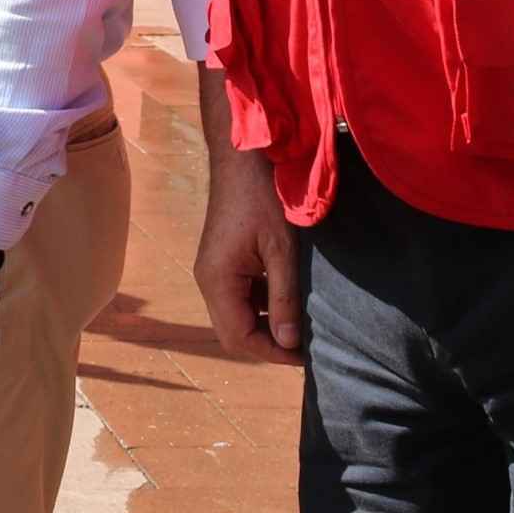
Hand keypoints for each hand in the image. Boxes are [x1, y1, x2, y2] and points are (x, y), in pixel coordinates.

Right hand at [191, 144, 301, 362]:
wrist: (244, 157)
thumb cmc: (263, 198)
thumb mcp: (282, 251)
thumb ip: (284, 298)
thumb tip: (289, 342)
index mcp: (217, 281)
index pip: (238, 337)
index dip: (272, 352)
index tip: (305, 355)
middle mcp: (208, 280)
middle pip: (233, 331)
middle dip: (268, 343)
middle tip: (304, 346)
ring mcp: (213, 270)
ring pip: (236, 315)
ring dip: (266, 324)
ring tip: (301, 324)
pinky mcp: (222, 260)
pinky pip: (239, 296)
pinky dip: (262, 305)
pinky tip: (288, 298)